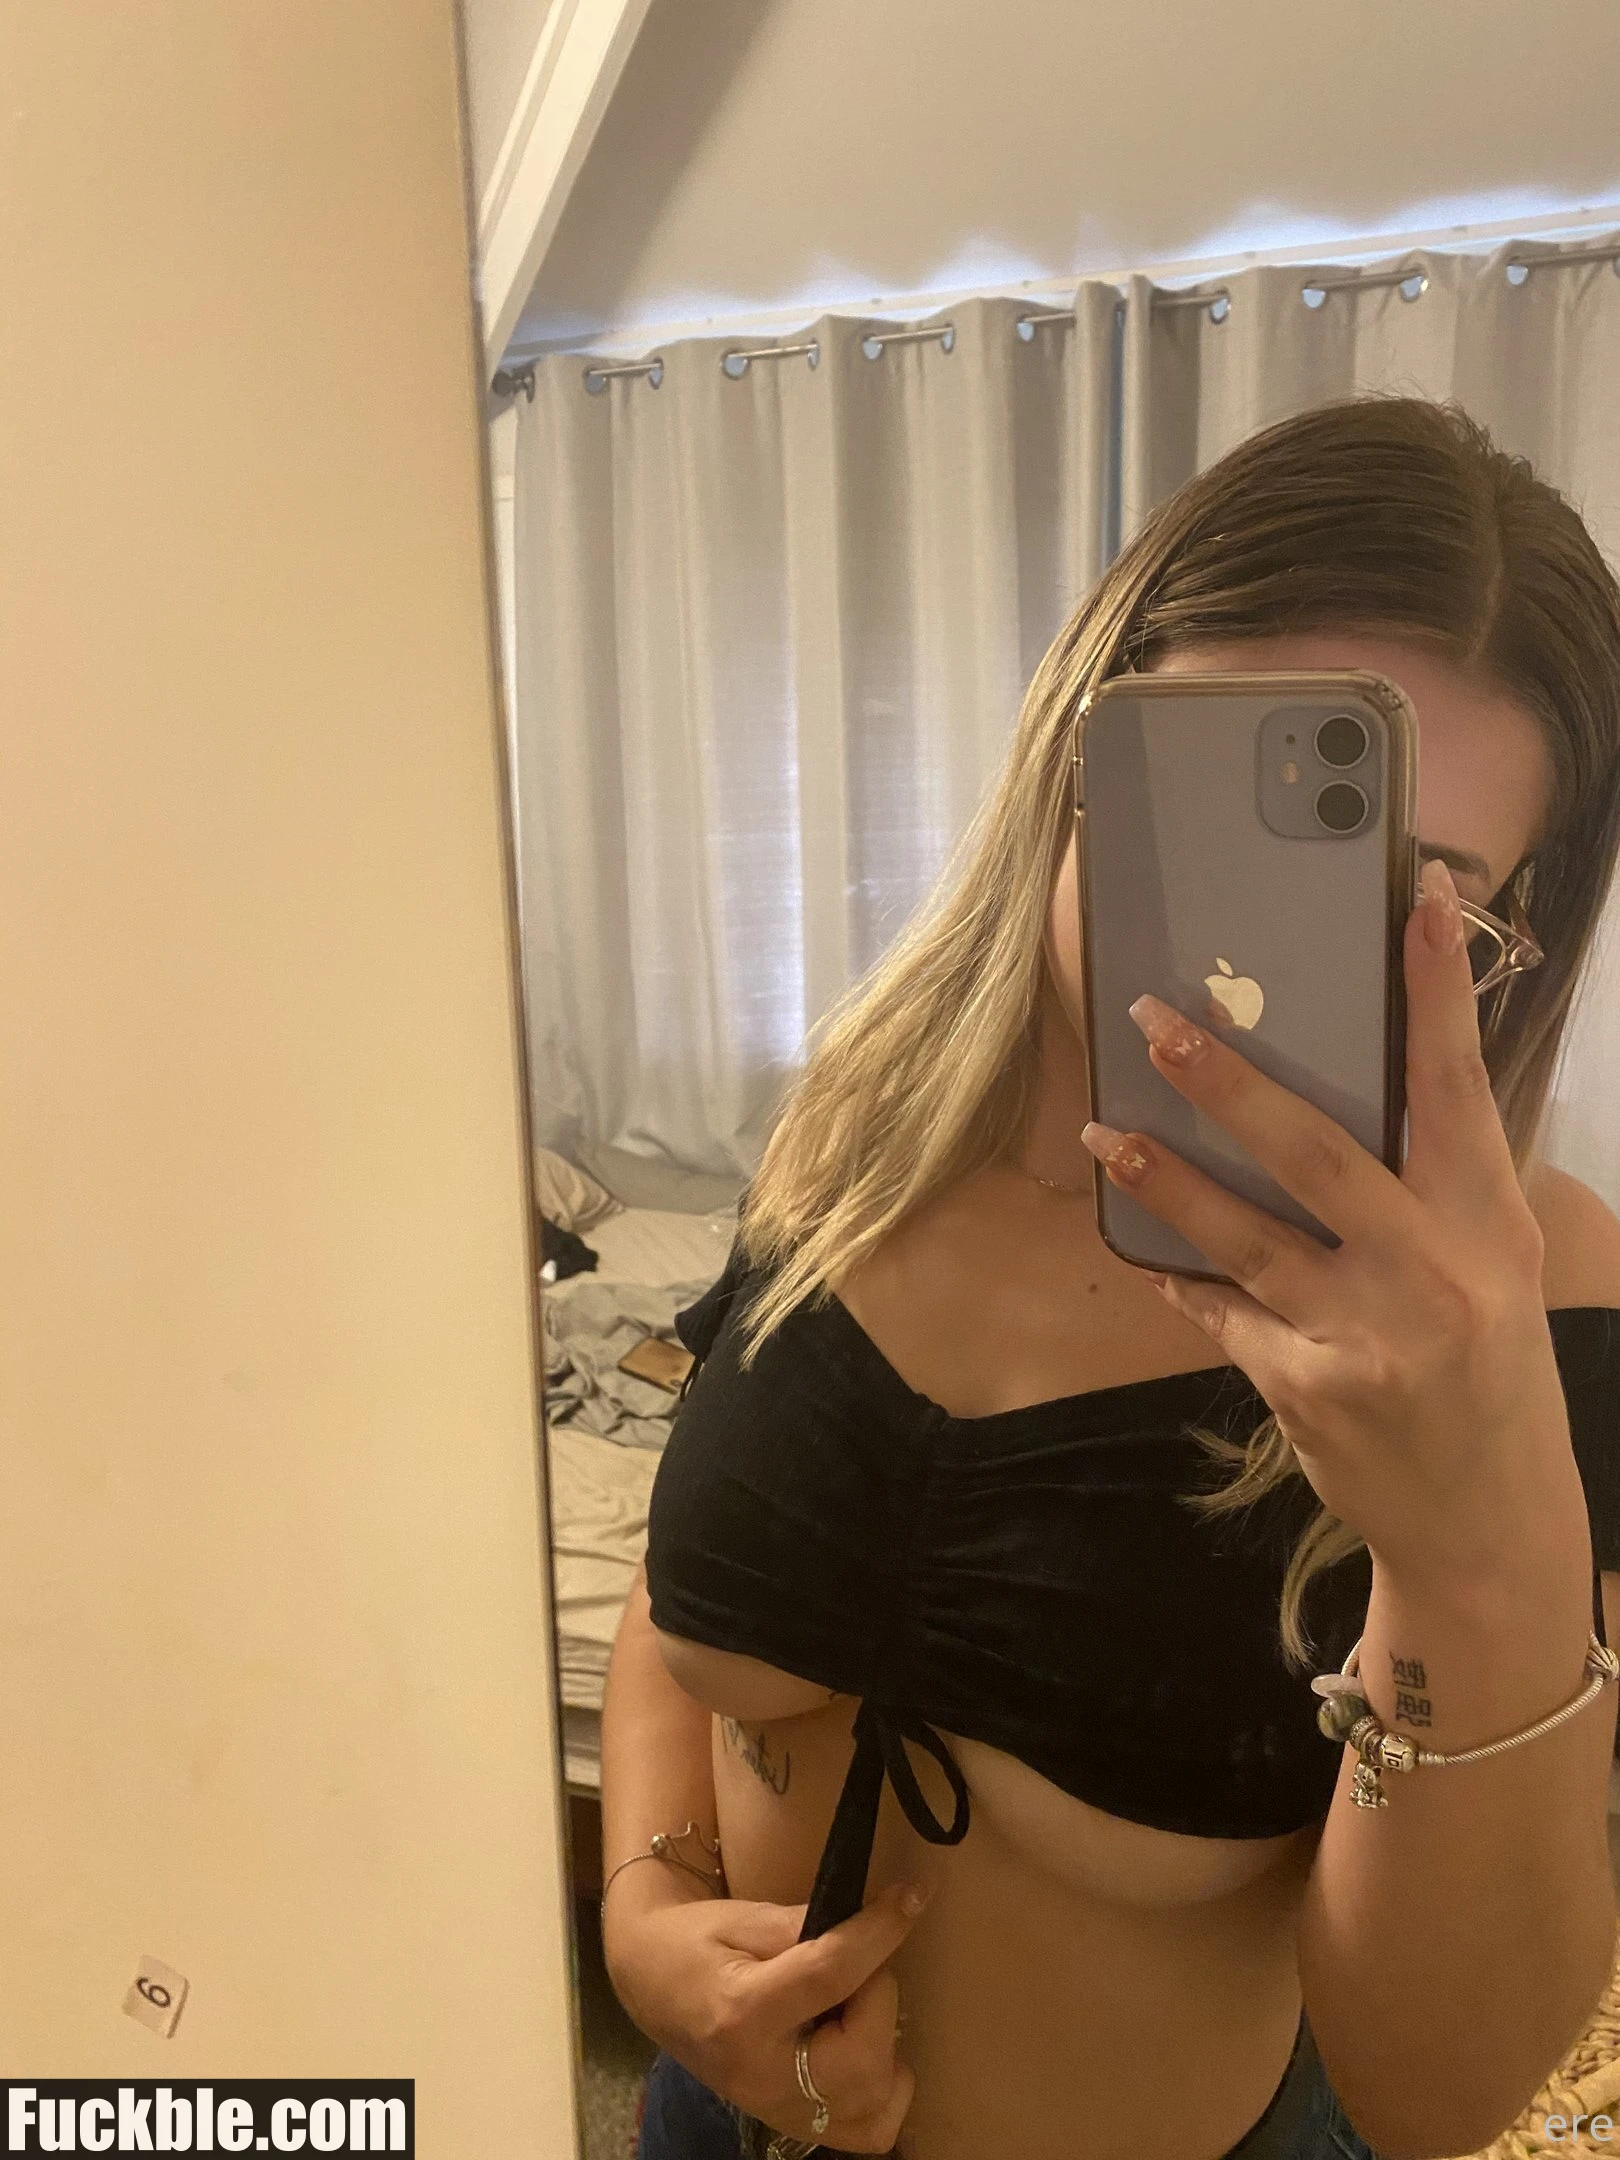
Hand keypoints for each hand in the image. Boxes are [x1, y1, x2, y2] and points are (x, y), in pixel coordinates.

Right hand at [604, 1875, 926, 2152]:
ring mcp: (777, 2110)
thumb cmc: (691, 1941)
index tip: (911, 1896)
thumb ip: (803, 1923)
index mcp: (743, 2014)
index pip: (830, 1975)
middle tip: (861, 1962)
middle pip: (863, 2057)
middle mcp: (763, 2076)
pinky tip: (865, 2048)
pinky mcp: (790, 2123)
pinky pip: (867, 2131)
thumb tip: (867, 1919)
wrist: (649, 1983)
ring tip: (857, 2006)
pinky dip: (883, 2090)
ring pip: (873, 2103)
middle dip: (880, 1996)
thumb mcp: (740, 1916)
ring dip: (885, 2044)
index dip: (879, 1932)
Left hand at [1080, 856, 1583, 1595]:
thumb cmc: (1490, 1372)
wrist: (1489, 1519)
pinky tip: (1140, 1249)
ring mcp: (1364, 1332)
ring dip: (1165, 1177)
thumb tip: (1360, 1088)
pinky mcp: (1304, 1385)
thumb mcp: (1490, 1265)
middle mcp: (1431, 1269)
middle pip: (1315, 1150)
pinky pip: (1221, 1310)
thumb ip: (1431, 1185)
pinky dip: (1180, 1277)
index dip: (1437, 989)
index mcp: (1487, 1221)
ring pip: (1243, 1232)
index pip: (1458, 1085)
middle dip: (1227, 1081)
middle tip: (1159, 1021)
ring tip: (1105, 1134)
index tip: (1418, 900)